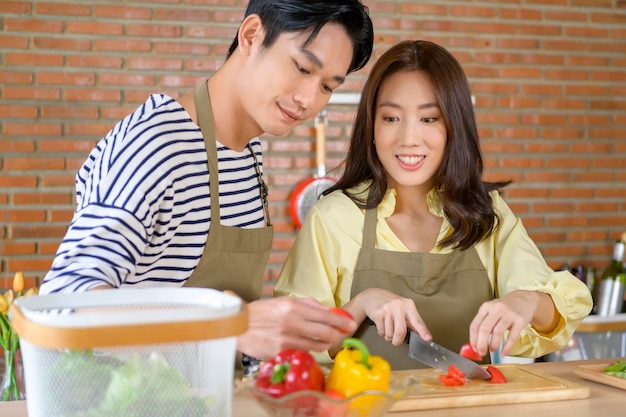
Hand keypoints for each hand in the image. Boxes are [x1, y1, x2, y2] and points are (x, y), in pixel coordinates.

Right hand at [237, 296, 356, 358]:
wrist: (237, 325)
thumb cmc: (261, 312)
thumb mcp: (283, 301)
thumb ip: (307, 304)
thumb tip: (327, 310)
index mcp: (293, 306)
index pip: (326, 316)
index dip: (341, 322)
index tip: (351, 324)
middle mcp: (292, 322)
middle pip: (326, 332)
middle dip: (338, 334)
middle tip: (343, 334)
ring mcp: (287, 339)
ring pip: (317, 345)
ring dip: (326, 344)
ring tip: (327, 341)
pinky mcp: (281, 352)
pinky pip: (303, 352)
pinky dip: (310, 350)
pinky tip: (310, 346)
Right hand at [347, 288, 430, 345]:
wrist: (372, 296)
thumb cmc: (390, 304)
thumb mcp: (403, 308)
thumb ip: (412, 321)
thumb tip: (422, 335)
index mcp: (408, 305)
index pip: (417, 321)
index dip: (423, 331)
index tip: (428, 338)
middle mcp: (399, 306)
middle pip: (400, 332)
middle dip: (398, 341)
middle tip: (396, 341)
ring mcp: (387, 309)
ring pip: (389, 334)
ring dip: (388, 336)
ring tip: (387, 328)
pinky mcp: (378, 313)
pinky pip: (381, 331)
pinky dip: (381, 332)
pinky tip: (382, 325)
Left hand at [469, 290, 554, 356]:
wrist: (523, 298)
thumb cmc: (505, 307)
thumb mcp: (491, 310)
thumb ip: (484, 323)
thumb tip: (476, 342)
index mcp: (486, 307)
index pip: (475, 325)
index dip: (473, 339)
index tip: (473, 348)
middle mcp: (496, 309)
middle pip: (484, 329)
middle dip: (481, 344)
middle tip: (481, 352)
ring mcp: (508, 314)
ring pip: (497, 332)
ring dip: (493, 345)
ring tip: (492, 350)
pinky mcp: (520, 320)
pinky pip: (512, 336)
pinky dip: (507, 347)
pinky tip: (504, 353)